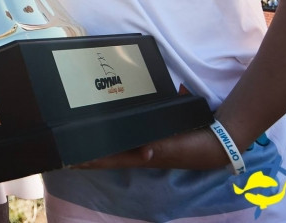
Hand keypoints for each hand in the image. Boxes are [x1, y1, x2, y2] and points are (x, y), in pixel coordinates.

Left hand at [73, 127, 230, 171]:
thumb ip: (160, 148)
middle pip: (109, 153)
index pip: (109, 159)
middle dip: (90, 151)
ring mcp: (148, 145)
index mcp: (142, 156)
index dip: (89, 160)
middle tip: (67, 148)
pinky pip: (131, 135)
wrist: (217, 143)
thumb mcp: (176, 147)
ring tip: (83, 138)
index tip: (68, 159)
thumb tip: (143, 151)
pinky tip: (112, 126)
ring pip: (118, 144)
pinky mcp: (155, 137)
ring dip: (102, 142)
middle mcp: (141, 152)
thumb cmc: (195, 147)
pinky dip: (118, 132)